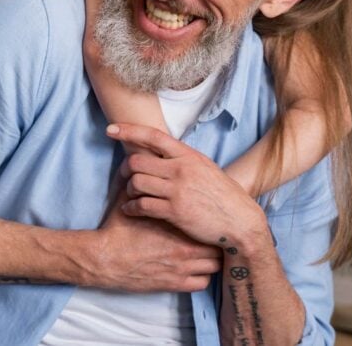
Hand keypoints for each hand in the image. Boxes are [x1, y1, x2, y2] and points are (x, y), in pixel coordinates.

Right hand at [92, 187, 220, 292]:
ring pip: (214, 266)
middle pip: (217, 245)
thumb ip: (142, 187)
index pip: (208, 222)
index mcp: (177, 225)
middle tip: (209, 237)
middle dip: (214, 241)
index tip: (207, 220)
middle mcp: (185, 248)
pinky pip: (202, 283)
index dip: (209, 221)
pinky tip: (194, 270)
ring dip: (211, 260)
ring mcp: (182, 268)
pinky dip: (202, 277)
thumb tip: (143, 165)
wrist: (105, 259)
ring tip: (204, 254)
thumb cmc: (117, 231)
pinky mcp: (175, 284)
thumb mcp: (130, 202)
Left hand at [108, 123, 267, 248]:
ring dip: (128, 189)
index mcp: (188, 155)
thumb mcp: (205, 168)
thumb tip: (161, 153)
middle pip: (137, 162)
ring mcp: (177, 191)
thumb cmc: (222, 195)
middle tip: (124, 176)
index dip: (129, 130)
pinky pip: (141, 205)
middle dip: (125, 169)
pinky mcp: (174, 212)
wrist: (240, 222)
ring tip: (130, 195)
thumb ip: (183, 160)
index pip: (153, 136)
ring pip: (136, 183)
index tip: (111, 130)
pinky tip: (130, 210)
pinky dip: (130, 207)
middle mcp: (181, 170)